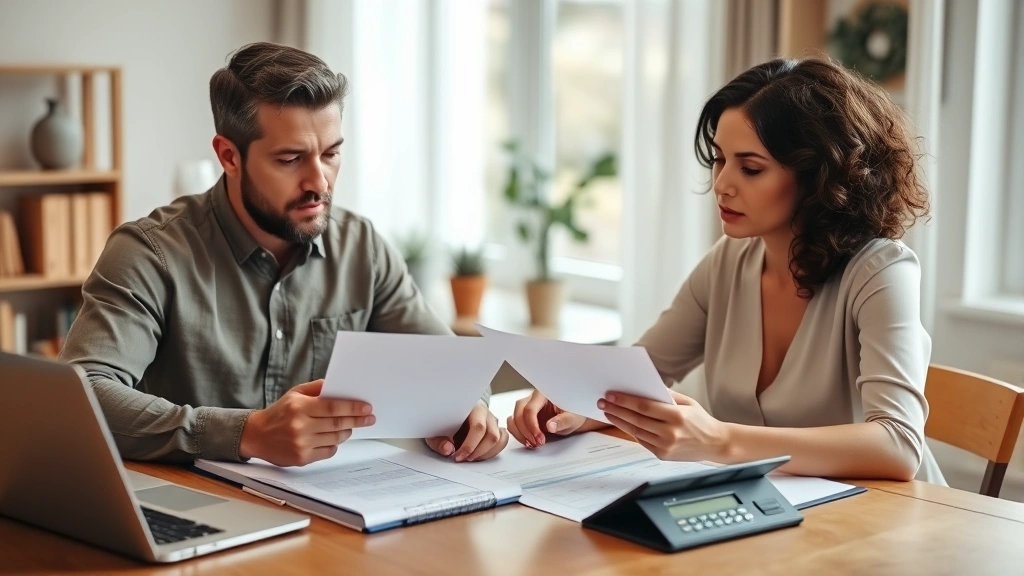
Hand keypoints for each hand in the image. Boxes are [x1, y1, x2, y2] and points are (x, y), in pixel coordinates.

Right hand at [239, 380, 374, 466]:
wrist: (257, 435)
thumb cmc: (279, 413)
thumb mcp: (295, 394)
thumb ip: (317, 388)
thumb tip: (339, 386)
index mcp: (299, 407)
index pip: (333, 407)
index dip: (352, 407)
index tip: (367, 408)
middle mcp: (300, 426)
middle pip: (337, 424)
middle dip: (357, 420)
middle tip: (369, 418)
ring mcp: (301, 444)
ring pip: (335, 438)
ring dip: (347, 432)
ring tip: (350, 426)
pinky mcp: (301, 458)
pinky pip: (328, 451)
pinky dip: (334, 444)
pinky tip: (333, 438)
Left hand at [425, 401, 507, 461]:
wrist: (450, 414)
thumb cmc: (443, 421)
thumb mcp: (434, 430)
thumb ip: (438, 441)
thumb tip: (448, 450)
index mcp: (471, 408)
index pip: (478, 427)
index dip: (469, 445)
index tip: (457, 456)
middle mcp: (485, 414)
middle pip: (491, 435)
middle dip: (477, 452)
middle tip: (463, 459)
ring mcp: (493, 422)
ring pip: (499, 440)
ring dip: (485, 454)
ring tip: (470, 458)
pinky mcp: (496, 430)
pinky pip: (502, 442)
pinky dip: (492, 452)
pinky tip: (478, 455)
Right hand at [506, 390, 600, 448]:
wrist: (573, 418)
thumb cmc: (574, 414)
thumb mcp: (573, 418)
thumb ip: (563, 421)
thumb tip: (550, 426)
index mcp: (543, 394)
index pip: (530, 408)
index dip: (532, 425)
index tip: (539, 438)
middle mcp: (532, 399)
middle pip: (518, 413)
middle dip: (525, 431)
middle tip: (537, 443)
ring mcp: (526, 407)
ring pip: (513, 419)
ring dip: (520, 434)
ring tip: (533, 444)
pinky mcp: (524, 417)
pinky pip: (514, 424)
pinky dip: (518, 434)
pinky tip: (529, 441)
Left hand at [598, 390, 729, 461]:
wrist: (715, 444)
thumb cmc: (701, 420)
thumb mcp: (687, 402)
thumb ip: (666, 395)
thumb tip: (643, 385)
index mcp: (677, 416)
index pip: (644, 406)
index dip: (625, 400)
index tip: (611, 395)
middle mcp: (670, 432)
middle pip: (636, 419)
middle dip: (616, 410)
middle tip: (603, 402)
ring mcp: (666, 446)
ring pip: (636, 431)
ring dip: (619, 421)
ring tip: (608, 412)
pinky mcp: (663, 455)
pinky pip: (642, 441)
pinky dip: (631, 431)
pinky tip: (622, 422)